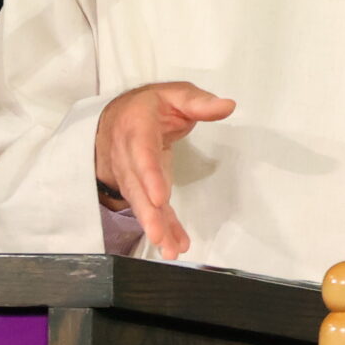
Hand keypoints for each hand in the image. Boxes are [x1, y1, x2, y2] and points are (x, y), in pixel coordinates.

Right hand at [93, 82, 234, 259]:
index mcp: (136, 129)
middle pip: (137, 188)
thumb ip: (198, 102)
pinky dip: (163, 228)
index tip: (159, 197)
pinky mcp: (142, 190)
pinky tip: (175, 246)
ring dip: (155, 228)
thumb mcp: (174, 94)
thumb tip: (228, 105)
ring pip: (141, 204)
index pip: (142, 154)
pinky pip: (151, 211)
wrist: (116, 118)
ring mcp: (133, 177)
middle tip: (158, 236)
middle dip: (148, 214)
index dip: (149, 176)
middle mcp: (129, 157)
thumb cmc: (151, 106)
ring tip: (169, 250)